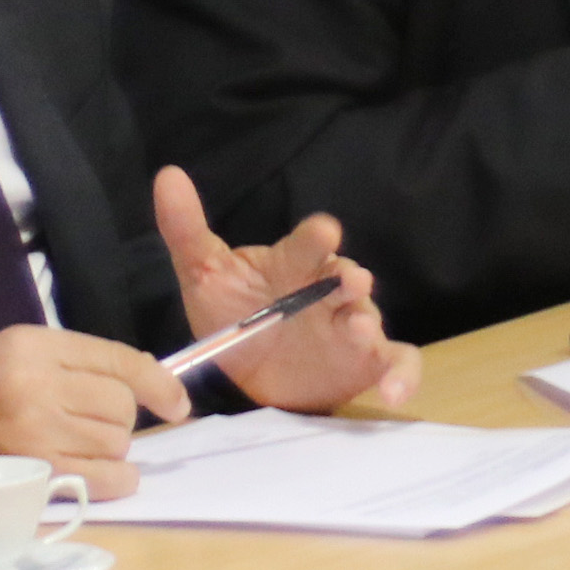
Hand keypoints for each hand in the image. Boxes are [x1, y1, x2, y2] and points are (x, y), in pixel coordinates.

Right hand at [0, 323, 187, 510]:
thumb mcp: (8, 353)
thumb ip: (68, 361)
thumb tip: (141, 377)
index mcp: (30, 346)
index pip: (117, 359)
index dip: (158, 382)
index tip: (177, 402)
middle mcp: (35, 385)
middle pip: (122, 405)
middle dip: (118, 418)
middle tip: (89, 424)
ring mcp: (34, 435)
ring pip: (118, 442)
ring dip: (112, 450)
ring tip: (77, 448)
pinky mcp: (33, 477)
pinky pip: (106, 480)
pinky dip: (116, 481)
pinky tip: (100, 476)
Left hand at [152, 166, 419, 413]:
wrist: (247, 374)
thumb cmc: (233, 313)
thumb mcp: (204, 275)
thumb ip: (186, 229)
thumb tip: (167, 176)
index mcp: (294, 265)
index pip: (307, 245)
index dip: (316, 237)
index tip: (323, 231)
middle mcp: (329, 292)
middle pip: (345, 278)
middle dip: (349, 277)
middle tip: (349, 279)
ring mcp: (352, 326)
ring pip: (369, 319)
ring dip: (366, 322)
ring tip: (357, 328)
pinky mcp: (368, 363)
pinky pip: (396, 365)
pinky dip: (402, 377)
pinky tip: (393, 393)